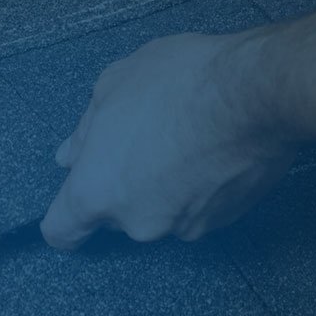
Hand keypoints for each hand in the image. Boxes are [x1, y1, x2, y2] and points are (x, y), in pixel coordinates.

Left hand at [41, 32, 296, 249]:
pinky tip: (213, 150)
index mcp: (97, 191)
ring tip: (186, 138)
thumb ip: (85, 131)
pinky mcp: (224, 221)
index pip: (62, 232)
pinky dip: (201, 188)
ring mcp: (183, 226)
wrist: (253, 94)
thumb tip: (70, 156)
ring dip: (165, 185)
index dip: (66, 221)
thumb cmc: (176, 82)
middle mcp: (137, 222)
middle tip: (145, 138)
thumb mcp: (113, 85)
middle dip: (124, 184)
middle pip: (117, 215)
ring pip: (161, 211)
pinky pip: (198, 208)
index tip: (78, 201)